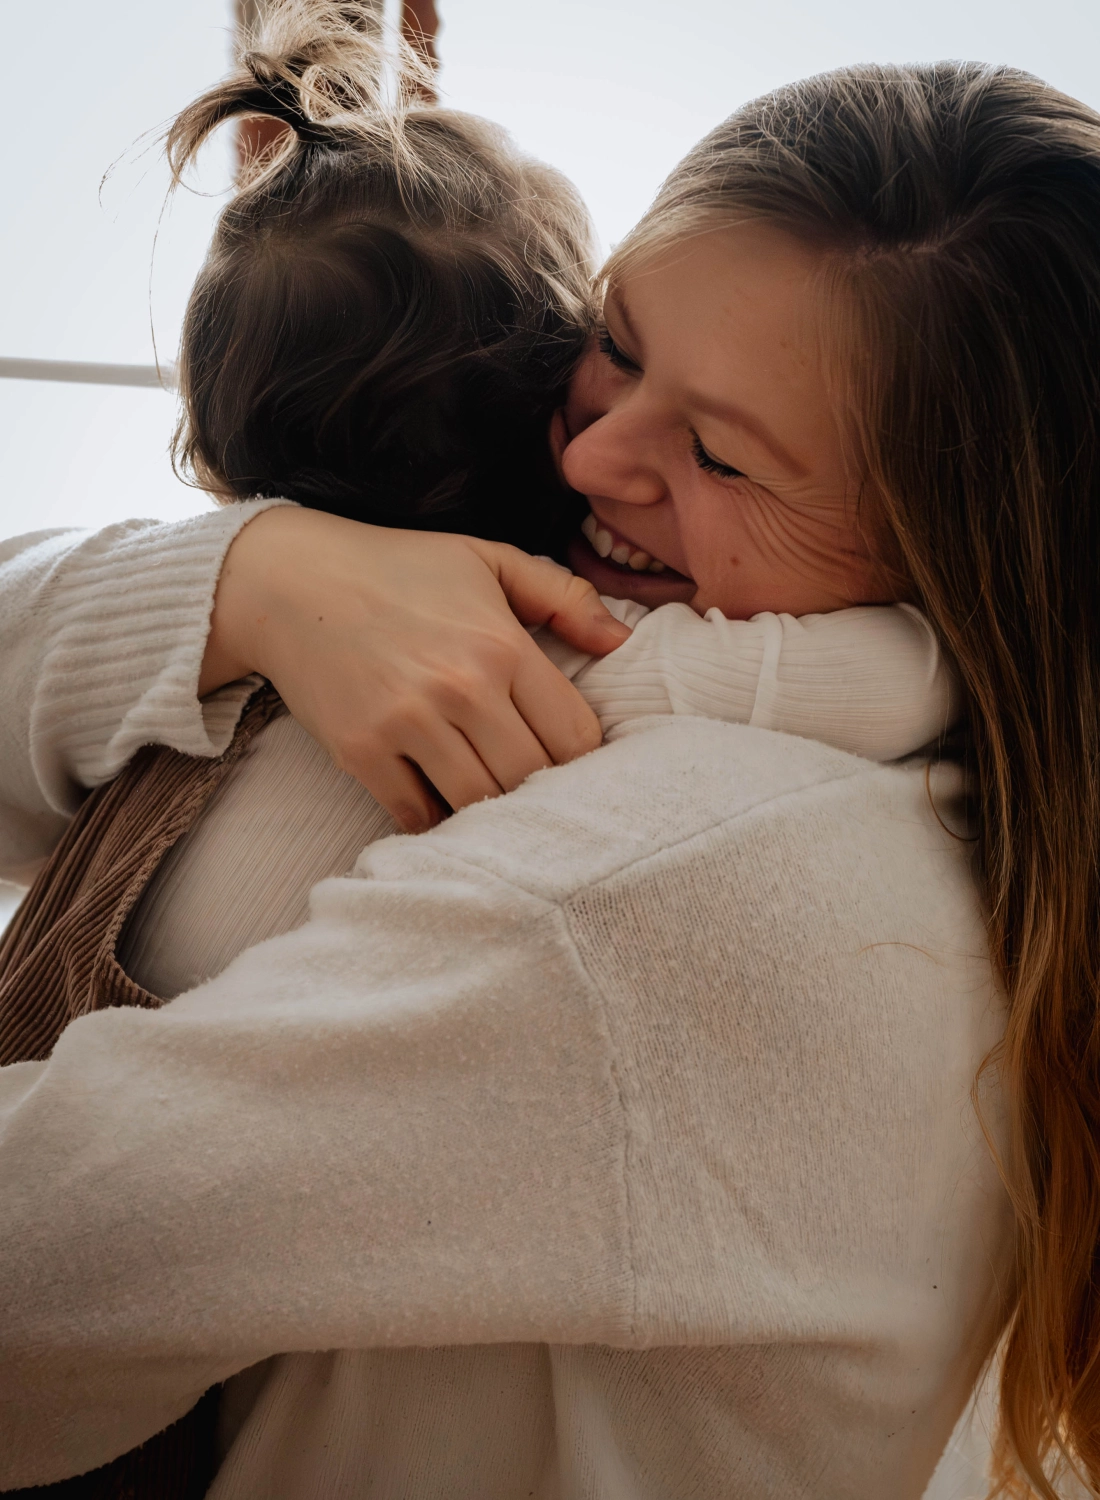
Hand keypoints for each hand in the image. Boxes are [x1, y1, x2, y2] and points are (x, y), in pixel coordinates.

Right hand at [200, 507, 631, 830]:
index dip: (581, 758)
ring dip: (489, 810)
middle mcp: (461, 688)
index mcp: (502, 645)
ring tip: (491, 799)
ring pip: (479, 804)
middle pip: (532, 780)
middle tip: (531, 787)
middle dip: (539, 790)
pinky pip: (416, 814)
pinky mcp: (361, 751)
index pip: (576, 737)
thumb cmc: (399, 569)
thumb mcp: (487, 560)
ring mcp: (408, 723)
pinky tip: (437, 799)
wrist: (290, 580)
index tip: (565, 757)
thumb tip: (623, 641)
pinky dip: (433, 819)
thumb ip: (563, 596)